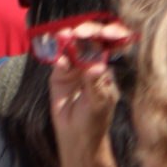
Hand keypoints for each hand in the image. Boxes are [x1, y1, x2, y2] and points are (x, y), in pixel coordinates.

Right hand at [46, 23, 127, 154]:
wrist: (77, 134)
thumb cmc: (95, 118)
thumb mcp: (99, 102)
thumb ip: (95, 83)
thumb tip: (97, 66)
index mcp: (105, 68)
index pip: (109, 46)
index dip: (109, 36)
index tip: (107, 32)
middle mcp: (90, 64)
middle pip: (89, 42)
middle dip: (85, 33)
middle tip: (78, 31)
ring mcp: (74, 68)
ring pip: (71, 49)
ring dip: (67, 40)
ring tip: (64, 35)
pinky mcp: (59, 75)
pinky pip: (58, 63)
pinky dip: (58, 59)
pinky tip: (59, 61)